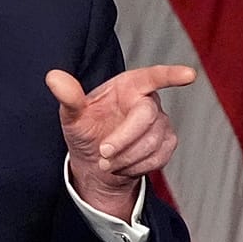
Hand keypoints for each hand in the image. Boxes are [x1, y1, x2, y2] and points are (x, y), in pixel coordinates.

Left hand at [45, 64, 196, 220]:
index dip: (170, 75)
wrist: (95, 162)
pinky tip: (122, 165)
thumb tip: (53, 77)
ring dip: (126, 156)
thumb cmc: (86, 131)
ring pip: (153, 140)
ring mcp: (161, 122)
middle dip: (124, 138)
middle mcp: (147, 101)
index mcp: (127, 86)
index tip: (189, 75)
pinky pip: (159, 156)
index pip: (151, 77)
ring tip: (106, 162)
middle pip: (147, 116)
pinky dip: (137, 165)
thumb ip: (68, 97)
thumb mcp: (72, 116)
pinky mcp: (167, 142)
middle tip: (102, 153)